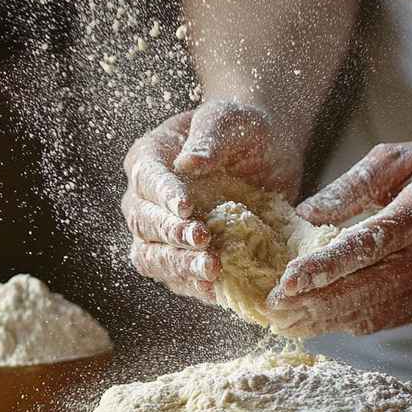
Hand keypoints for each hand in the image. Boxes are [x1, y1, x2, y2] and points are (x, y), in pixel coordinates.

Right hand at [123, 100, 302, 303]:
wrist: (267, 156)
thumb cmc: (243, 131)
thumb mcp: (230, 122)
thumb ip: (210, 138)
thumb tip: (188, 163)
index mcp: (149, 160)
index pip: (147, 180)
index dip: (164, 195)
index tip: (186, 207)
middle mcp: (146, 200)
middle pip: (144, 224)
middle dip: (171, 234)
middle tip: (203, 239)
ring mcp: (162, 234)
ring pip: (153, 258)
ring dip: (179, 266)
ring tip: (211, 269)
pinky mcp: (184, 257)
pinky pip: (180, 279)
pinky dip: (196, 286)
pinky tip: (218, 289)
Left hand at [268, 131, 411, 336]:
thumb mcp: (388, 161)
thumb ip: (345, 189)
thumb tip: (300, 217)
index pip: (368, 246)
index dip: (326, 267)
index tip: (286, 281)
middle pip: (366, 290)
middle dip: (314, 304)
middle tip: (271, 310)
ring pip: (373, 314)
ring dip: (324, 321)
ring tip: (284, 322)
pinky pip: (384, 320)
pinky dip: (347, 321)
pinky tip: (315, 320)